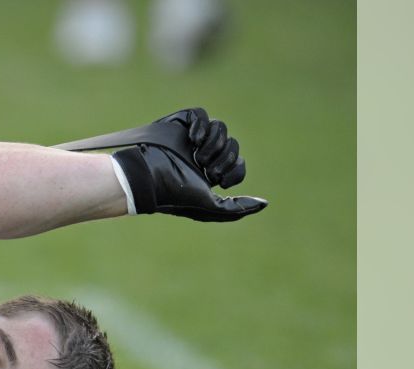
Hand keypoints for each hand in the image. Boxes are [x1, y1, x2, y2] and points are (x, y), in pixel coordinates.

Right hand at [112, 108, 266, 221]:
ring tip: (196, 156)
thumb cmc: (176, 196)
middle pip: (233, 144)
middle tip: (205, 168)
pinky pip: (201, 115)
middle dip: (224, 158)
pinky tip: (191, 140)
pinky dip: (200, 127)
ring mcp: (192, 137)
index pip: (238, 164)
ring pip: (220, 127)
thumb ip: (237, 208)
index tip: (217, 179)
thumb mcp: (210, 208)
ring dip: (213, 144)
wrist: (148, 178)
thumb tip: (265, 203)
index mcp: (210, 172)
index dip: (234, 169)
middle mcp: (203, 153)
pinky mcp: (180, 122)